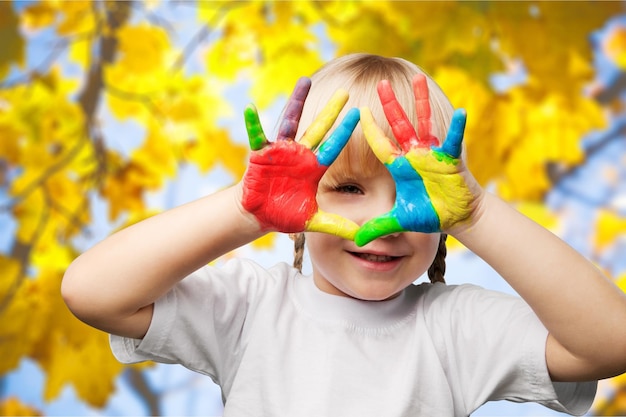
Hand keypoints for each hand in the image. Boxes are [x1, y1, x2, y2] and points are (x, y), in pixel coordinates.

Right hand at [242, 77, 360, 238]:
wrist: (259, 215)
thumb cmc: (285, 215)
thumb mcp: (313, 221)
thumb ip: (336, 225)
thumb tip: (361, 236)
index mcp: (314, 168)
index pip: (333, 146)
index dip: (345, 132)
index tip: (359, 113)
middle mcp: (300, 154)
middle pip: (318, 128)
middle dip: (330, 111)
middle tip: (344, 92)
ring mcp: (280, 151)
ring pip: (290, 122)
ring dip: (297, 102)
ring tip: (304, 81)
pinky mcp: (261, 153)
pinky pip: (256, 135)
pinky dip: (253, 123)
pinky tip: (250, 108)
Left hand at [355, 74, 477, 246]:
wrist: (457, 218)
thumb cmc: (430, 214)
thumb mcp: (401, 221)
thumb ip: (378, 227)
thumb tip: (355, 242)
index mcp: (400, 166)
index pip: (381, 144)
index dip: (371, 128)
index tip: (359, 110)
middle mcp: (414, 155)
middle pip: (399, 124)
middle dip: (391, 104)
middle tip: (382, 82)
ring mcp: (433, 153)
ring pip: (425, 122)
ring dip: (421, 101)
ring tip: (419, 77)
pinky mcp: (451, 159)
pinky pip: (453, 140)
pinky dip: (457, 126)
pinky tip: (461, 111)